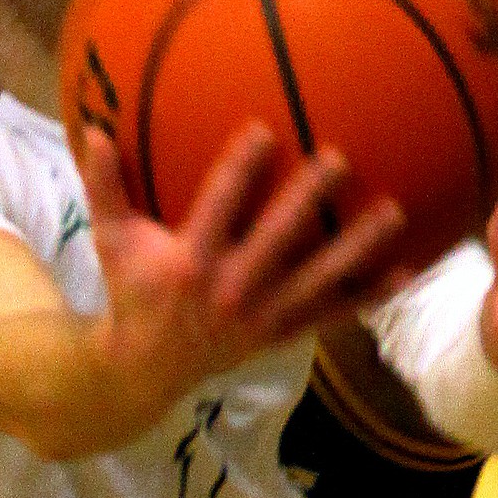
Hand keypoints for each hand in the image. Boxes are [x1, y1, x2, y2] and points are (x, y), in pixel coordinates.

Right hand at [80, 122, 404, 411]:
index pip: (219, 206)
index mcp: (190, 261)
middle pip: (277, 238)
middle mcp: (230, 289)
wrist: (144, 369)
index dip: (242, 169)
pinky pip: (331, 314)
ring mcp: (260, 316)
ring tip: (394, 212)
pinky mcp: (280, 335)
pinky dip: (368, 296)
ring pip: (317, 278)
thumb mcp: (111, 239)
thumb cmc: (131, 290)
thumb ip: (104, 185)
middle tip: (340, 158)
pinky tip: (405, 272)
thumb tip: (91, 128)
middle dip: (308, 199)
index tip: (267, 130)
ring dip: (356, 247)